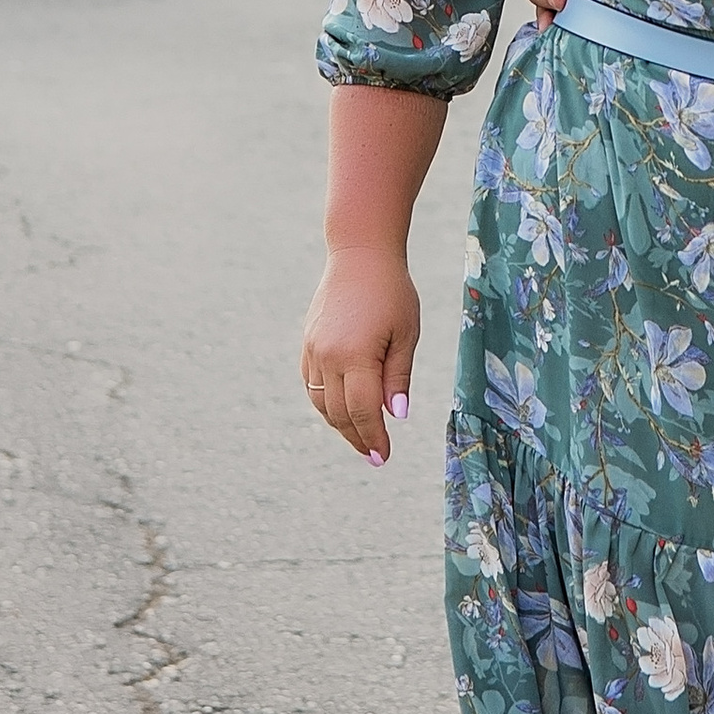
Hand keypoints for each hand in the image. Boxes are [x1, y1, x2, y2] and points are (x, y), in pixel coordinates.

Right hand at [301, 248, 421, 463]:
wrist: (359, 256)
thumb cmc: (392, 292)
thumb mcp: (406, 334)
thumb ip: (398, 377)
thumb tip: (396, 415)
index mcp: (355, 355)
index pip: (363, 411)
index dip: (374, 437)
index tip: (384, 457)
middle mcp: (327, 357)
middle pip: (339, 413)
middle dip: (358, 438)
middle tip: (374, 456)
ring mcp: (313, 351)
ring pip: (321, 403)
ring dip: (340, 424)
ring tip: (361, 438)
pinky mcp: (308, 344)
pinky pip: (312, 385)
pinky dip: (326, 403)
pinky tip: (343, 410)